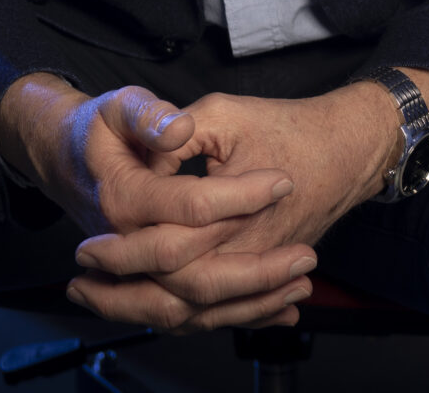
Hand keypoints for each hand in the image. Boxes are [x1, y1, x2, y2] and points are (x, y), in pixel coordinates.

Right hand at [0, 75, 312, 331]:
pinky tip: (280, 309)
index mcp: (123, 198)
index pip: (190, 205)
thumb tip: (179, 130)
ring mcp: (134, 271)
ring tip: (300, 283)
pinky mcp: (148, 283)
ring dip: (251, 301)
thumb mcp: (120, 104)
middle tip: (306, 252)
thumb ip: (149, 114)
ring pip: (195, 306)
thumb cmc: (101, 130)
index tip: (283, 182)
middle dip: (256, 268)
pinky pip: (193, 315)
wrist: (69, 159)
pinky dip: (239, 315)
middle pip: (195, 273)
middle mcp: (125, 244)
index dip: (240, 195)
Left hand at [69, 70, 428, 325]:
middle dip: (122, 296)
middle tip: (80, 283)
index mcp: (229, 214)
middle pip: (176, 293)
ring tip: (103, 303)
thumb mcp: (225, 111)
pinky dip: (186, 317)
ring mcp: (258, 267)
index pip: (165, 248)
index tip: (84, 251)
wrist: (348, 148)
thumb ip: (175, 130)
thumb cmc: (287, 126)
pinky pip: (222, 311)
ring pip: (198, 313)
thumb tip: (140, 159)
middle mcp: (244, 251)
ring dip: (147, 313)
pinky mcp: (264, 273)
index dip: (120, 253)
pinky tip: (155, 313)